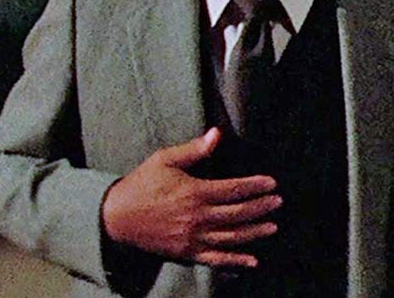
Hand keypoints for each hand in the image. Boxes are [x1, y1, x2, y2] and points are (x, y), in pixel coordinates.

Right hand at [101, 127, 281, 267]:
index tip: (272, 183)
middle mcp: (197, 217)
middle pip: (238, 213)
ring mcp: (192, 238)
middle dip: (261, 207)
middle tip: (278, 202)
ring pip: (231, 237)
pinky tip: (252, 260)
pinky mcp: (186, 252)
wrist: (115, 217)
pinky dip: (235, 261)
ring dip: (254, 232)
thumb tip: (217, 133)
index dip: (255, 186)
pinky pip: (215, 259)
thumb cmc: (142, 183)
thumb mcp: (165, 159)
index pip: (234, 189)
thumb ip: (194, 149)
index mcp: (194, 192)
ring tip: (272, 227)